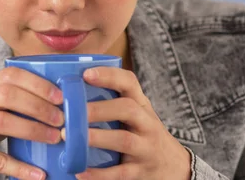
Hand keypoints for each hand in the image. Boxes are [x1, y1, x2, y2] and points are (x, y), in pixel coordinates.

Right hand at [0, 67, 64, 179]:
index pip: (10, 75)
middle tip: (60, 119)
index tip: (59, 97)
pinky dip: (18, 167)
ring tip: (53, 138)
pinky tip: (36, 174)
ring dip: (31, 129)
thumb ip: (11, 102)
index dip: (37, 83)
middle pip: (6, 95)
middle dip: (37, 106)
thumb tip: (54, 105)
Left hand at [63, 67, 190, 179]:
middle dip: (99, 109)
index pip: (129, 82)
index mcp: (141, 105)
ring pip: (124, 140)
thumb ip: (111, 103)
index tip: (86, 74)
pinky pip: (119, 173)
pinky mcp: (140, 172)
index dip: (109, 76)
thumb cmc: (143, 134)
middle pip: (127, 109)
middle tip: (73, 111)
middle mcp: (146, 123)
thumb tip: (69, 93)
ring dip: (97, 137)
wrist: (174, 166)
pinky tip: (79, 170)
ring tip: (70, 136)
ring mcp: (146, 148)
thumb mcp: (136, 115)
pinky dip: (98, 173)